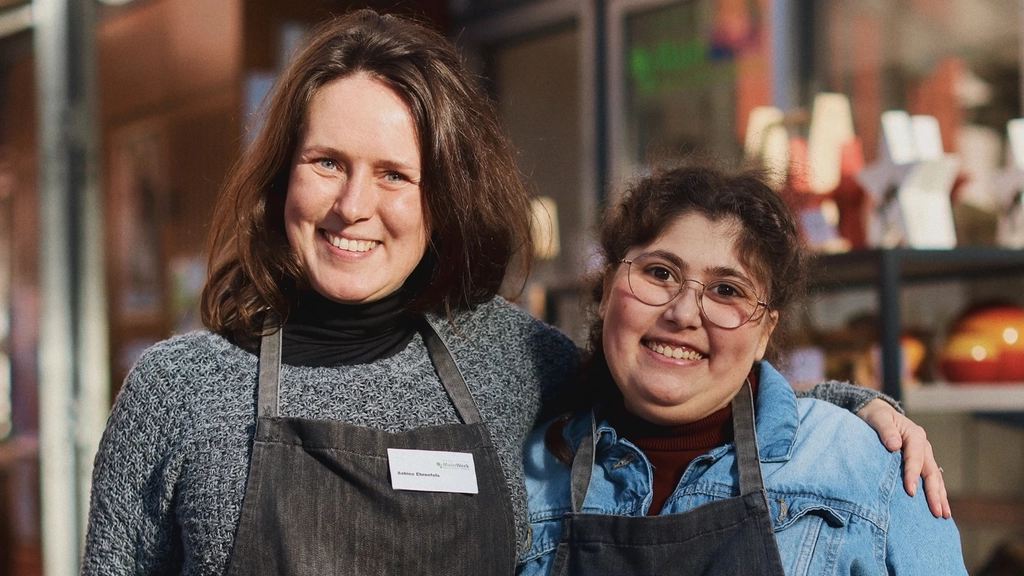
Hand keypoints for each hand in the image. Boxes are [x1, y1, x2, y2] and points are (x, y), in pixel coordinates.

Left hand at [856, 399, 950, 518]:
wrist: (878, 413)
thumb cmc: (876, 417)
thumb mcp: (877, 418)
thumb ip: (886, 430)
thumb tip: (894, 445)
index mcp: (914, 435)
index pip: (915, 458)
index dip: (913, 475)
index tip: (911, 493)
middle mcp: (923, 446)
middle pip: (931, 472)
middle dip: (934, 493)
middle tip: (937, 512)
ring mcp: (925, 455)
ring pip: (935, 478)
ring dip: (940, 496)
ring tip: (944, 515)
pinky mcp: (922, 462)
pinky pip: (931, 479)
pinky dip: (936, 493)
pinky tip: (940, 507)